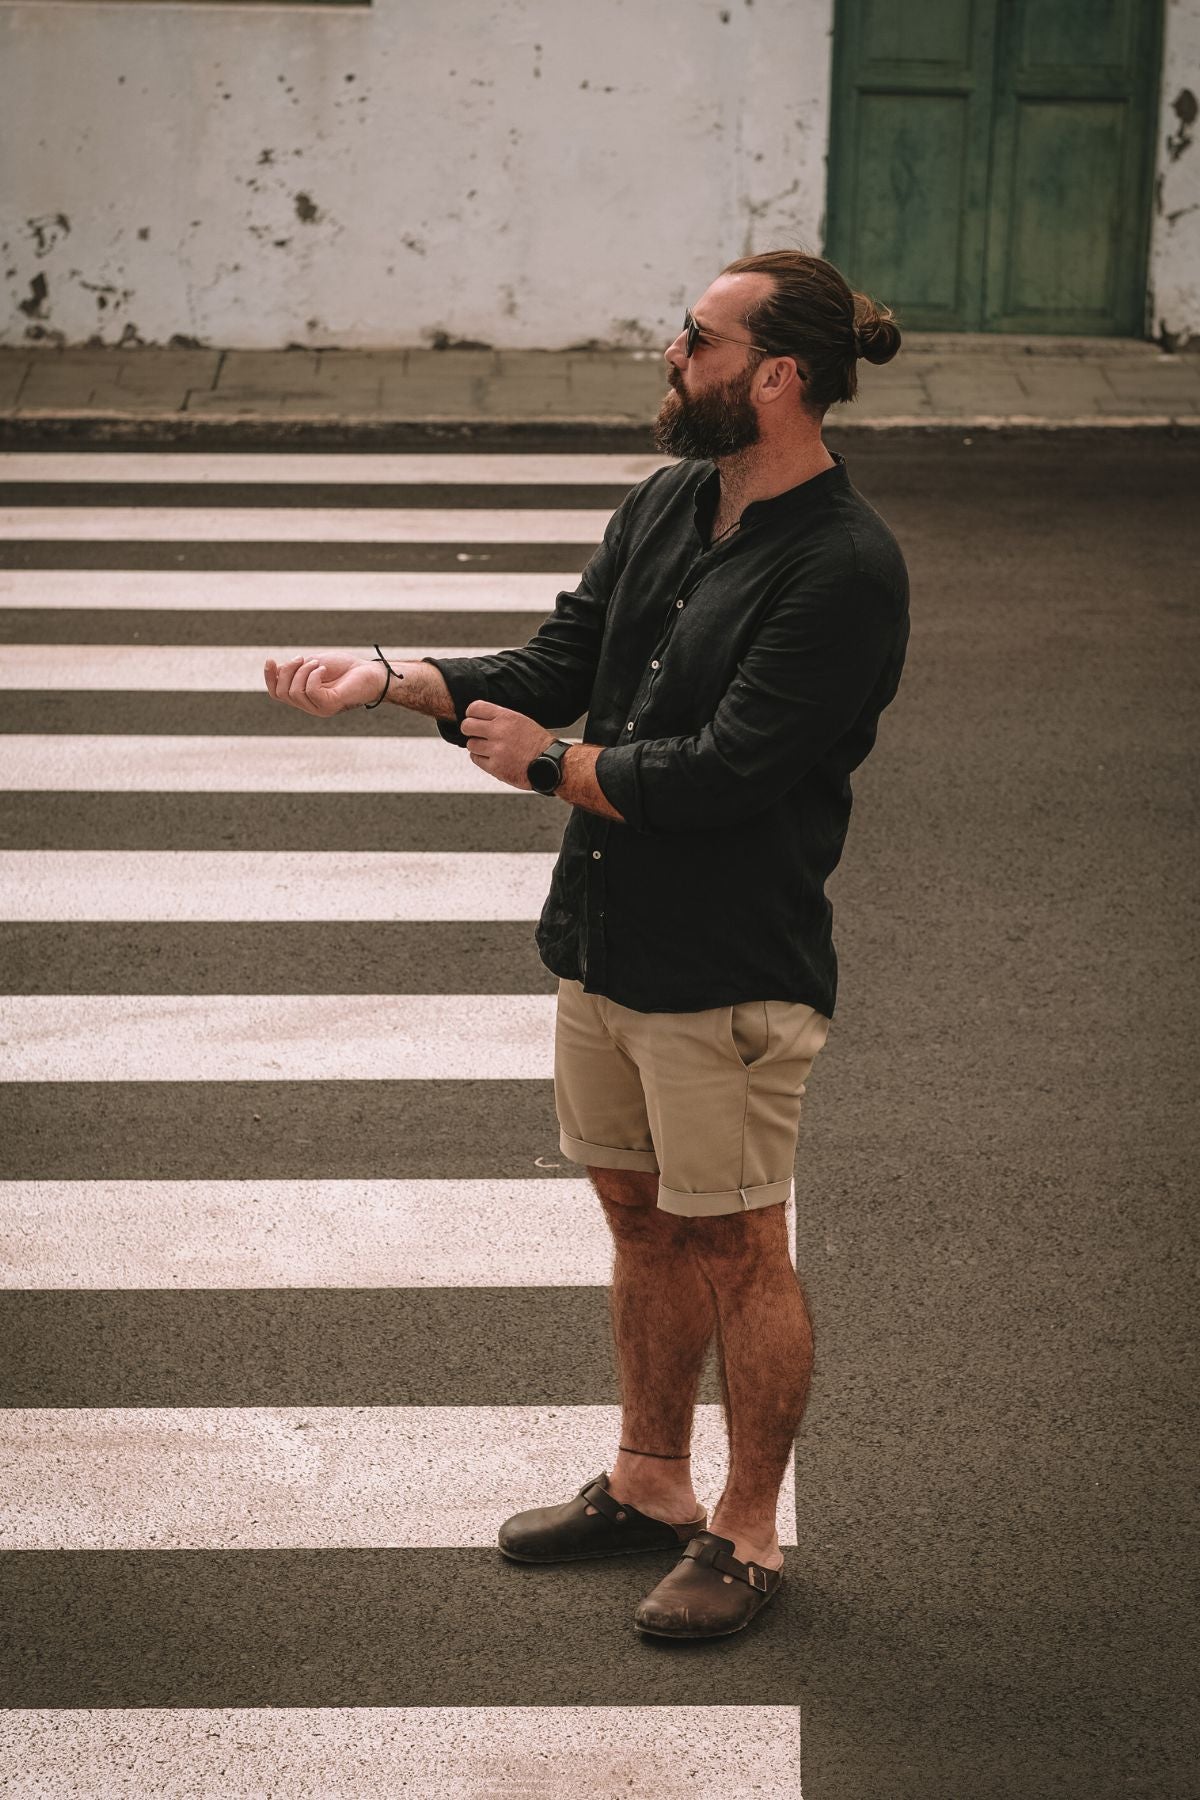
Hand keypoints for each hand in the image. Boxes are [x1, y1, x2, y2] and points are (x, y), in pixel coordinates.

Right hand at [263, 653, 384, 715]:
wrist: (370, 672)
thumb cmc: (344, 667)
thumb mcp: (312, 664)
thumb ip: (294, 669)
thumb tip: (274, 669)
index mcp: (304, 696)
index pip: (276, 693)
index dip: (269, 677)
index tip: (270, 659)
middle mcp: (310, 706)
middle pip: (281, 692)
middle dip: (288, 670)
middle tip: (304, 658)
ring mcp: (320, 708)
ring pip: (294, 692)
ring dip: (303, 671)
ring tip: (318, 663)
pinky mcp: (330, 705)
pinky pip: (310, 690)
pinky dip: (313, 675)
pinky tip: (324, 669)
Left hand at [462, 699, 555, 789]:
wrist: (550, 764)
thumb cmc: (537, 743)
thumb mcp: (521, 721)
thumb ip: (500, 718)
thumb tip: (478, 718)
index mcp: (506, 717)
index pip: (475, 708)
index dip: (471, 713)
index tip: (473, 718)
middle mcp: (499, 732)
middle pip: (467, 726)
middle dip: (469, 730)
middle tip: (476, 734)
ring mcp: (496, 750)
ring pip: (470, 744)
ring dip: (477, 746)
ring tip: (489, 748)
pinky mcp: (495, 767)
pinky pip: (476, 759)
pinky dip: (481, 758)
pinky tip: (492, 757)